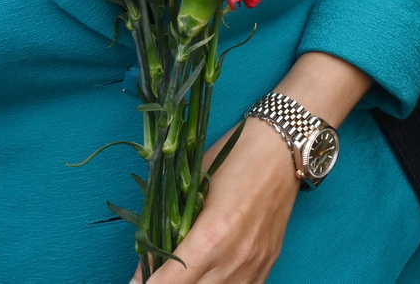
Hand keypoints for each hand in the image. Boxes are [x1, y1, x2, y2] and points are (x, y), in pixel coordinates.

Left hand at [142, 117, 296, 282]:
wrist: (282, 149)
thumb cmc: (234, 159)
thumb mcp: (192, 188)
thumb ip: (167, 228)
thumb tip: (145, 263)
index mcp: (211, 236)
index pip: (168, 283)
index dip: (147, 283)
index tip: (137, 281)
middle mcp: (234, 258)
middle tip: (158, 275)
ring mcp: (253, 264)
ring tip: (185, 273)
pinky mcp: (267, 264)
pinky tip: (211, 275)